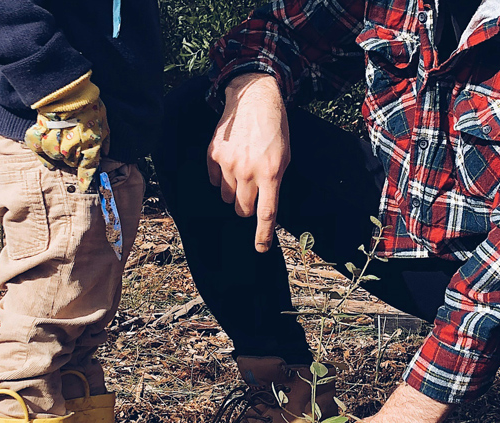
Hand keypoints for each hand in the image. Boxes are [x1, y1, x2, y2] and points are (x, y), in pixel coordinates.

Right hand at [25, 72, 109, 191]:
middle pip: (70, 163)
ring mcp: (55, 140)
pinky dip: (41, 153)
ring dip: (59, 154)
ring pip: (55, 157)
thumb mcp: (104, 121)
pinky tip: (46, 156)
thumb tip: (105, 152)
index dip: (86, 179)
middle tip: (75, 148)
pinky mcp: (41, 132)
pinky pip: (37, 148)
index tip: (84, 187)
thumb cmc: (89, 104)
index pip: (88, 168)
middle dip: (74, 159)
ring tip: (62, 146)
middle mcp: (71, 146)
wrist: (69, 89)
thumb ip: (104, 139)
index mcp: (89, 144)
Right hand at [207, 73, 289, 251]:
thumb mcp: (285, 156)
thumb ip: (275, 182)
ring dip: (234, 192)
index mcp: (271, 173)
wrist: (253, 98)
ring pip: (227, 198)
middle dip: (246, 207)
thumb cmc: (274, 129)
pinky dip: (222, 178)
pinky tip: (231, 162)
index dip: (263, 234)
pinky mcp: (214, 155)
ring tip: (242, 171)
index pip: (266, 212)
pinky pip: (215, 181)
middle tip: (252, 193)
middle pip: (242, 209)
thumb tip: (265, 206)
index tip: (261, 248)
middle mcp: (248, 171)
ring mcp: (228, 163)